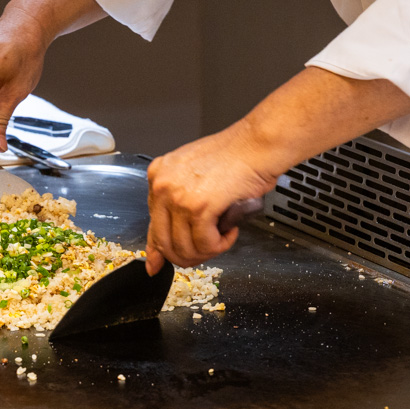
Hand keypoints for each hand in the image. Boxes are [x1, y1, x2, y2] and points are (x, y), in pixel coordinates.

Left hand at [145, 124, 276, 274]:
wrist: (257, 144)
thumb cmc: (234, 156)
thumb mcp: (195, 177)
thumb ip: (178, 206)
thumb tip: (162, 245)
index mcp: (158, 176)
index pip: (152, 224)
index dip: (158, 250)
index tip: (158, 264)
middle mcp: (162, 185)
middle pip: (164, 241)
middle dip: (187, 255)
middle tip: (207, 251)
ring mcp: (178, 196)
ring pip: (184, 247)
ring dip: (207, 251)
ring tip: (222, 237)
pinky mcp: (199, 207)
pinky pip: (205, 244)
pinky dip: (220, 245)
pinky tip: (230, 232)